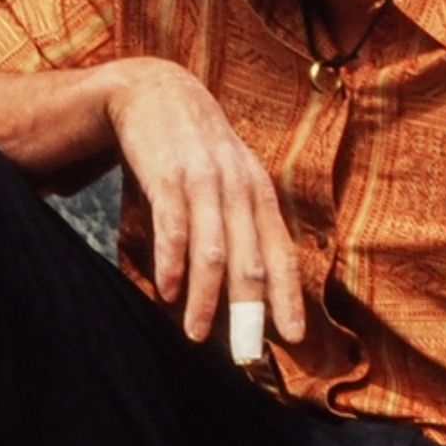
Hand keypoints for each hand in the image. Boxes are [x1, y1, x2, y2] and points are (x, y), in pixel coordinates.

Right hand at [100, 60, 303, 350]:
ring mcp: (204, 180)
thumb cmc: (192, 149)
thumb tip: (246, 288)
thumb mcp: (227, 180)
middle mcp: (239, 188)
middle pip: (251, 260)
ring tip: (197, 335)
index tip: (292, 340)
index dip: (288, 297)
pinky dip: (172, 262)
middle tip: (244, 356)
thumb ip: (237, 225)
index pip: (281, 253)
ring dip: (206, 298)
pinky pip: (173, 226)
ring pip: (213, 250)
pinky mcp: (167, 174)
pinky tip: (166, 291)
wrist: (153, 89)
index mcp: (259, 193)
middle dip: (250, 312)